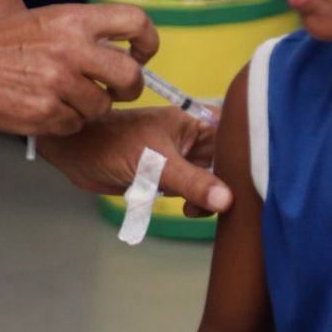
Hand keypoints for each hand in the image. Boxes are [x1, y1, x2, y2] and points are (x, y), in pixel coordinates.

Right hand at [0, 2, 155, 133]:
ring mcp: (58, 84)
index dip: (147, 42)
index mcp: (74, 20)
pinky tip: (45, 106)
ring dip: (90, 107)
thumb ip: (85, 34)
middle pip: (131, 76)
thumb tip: (123, 53)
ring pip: (103, 106)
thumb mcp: (47, 21)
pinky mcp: (45, 113)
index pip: (136, 23)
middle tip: (115, 89)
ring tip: (63, 95)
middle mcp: (71, 50)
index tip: (142, 54)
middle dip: (128, 88)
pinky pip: (75, 124)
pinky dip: (64, 121)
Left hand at [38, 106, 231, 215]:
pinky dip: (196, 203)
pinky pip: (194, 191)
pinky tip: (187, 209)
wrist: (77, 156)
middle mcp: (193, 139)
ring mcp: (182, 159)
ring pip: (212, 180)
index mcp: (194, 122)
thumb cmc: (114, 145)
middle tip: (224, 204)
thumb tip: (227, 201)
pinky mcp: (170, 177)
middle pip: (227, 162)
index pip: (236, 134)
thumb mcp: (158, 164)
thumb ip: (194, 183)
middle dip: (229, 183)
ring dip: (210, 197)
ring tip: (194, 208)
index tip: (254, 178)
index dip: (248, 154)